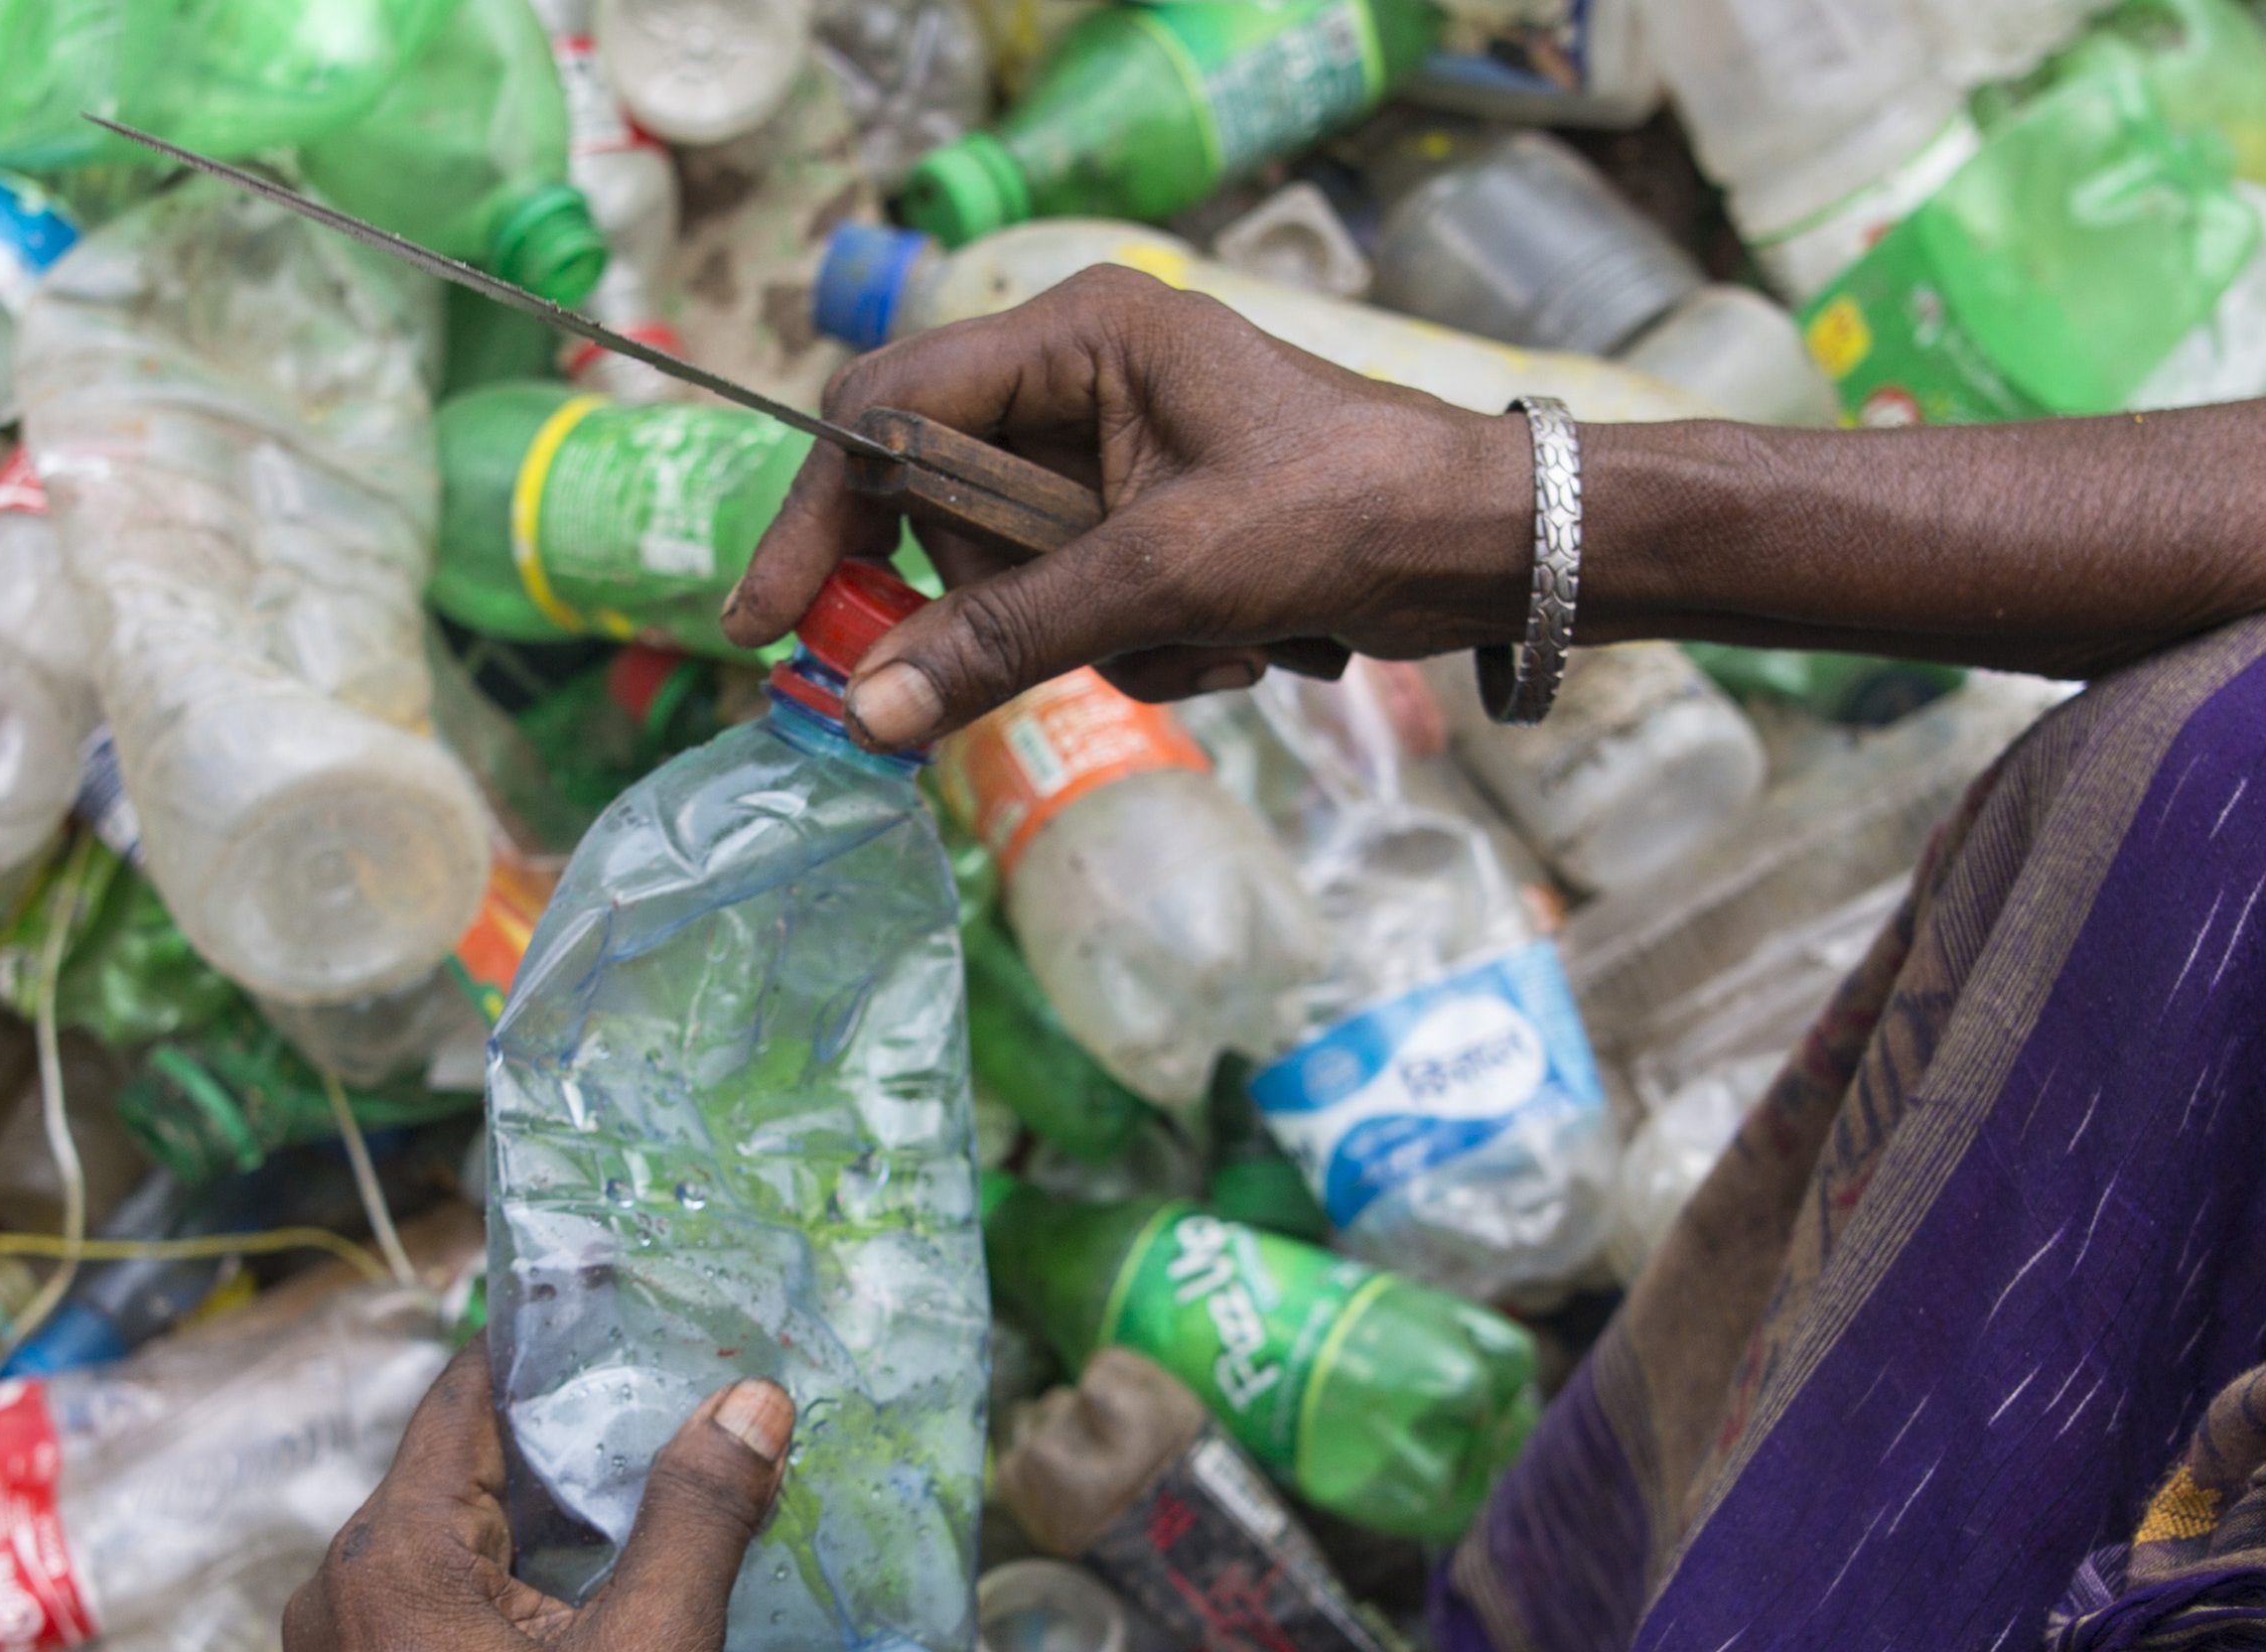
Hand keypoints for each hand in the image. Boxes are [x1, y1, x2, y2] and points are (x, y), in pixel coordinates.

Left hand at [270, 1349, 793, 1651]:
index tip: (599, 1336)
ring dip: (495, 1574)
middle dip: (531, 1477)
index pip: (456, 1411)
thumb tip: (747, 1401)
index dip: (532, 1366)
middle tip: (635, 1462)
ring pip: (410, 1596)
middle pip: (434, 1502)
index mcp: (381, 1568)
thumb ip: (699, 1514)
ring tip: (598, 1577)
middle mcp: (317, 1624)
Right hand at [721, 264, 1530, 749]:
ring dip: (1104, 642)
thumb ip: (1007, 637)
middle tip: (1081, 650)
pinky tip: (1242, 649)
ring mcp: (1117, 454)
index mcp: (1078, 334)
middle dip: (1009, 604)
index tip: (769, 624)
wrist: (1496, 549)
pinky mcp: (1153, 522)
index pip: (886, 410)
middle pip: (945, 510)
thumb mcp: (1169, 578)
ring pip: (1016, 577)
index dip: (819, 518)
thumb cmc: (1353, 513)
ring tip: (1214, 644)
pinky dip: (1148, 651)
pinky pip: (1082, 607)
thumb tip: (866, 705)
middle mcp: (1082, 377)